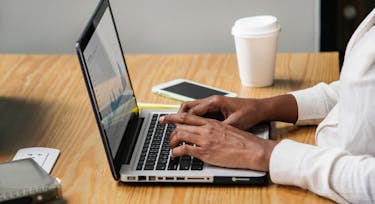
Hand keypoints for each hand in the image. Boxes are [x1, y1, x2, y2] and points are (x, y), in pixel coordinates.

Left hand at [159, 113, 276, 170]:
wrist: (253, 149)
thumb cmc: (244, 141)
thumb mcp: (228, 129)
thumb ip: (216, 128)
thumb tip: (208, 131)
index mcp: (212, 122)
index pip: (188, 116)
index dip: (174, 116)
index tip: (166, 118)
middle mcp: (207, 128)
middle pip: (181, 124)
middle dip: (170, 127)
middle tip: (165, 131)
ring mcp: (205, 139)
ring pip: (181, 135)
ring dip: (172, 140)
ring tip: (171, 145)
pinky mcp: (206, 152)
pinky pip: (185, 149)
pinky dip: (176, 151)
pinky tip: (175, 154)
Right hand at [179, 95, 264, 129]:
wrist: (259, 108)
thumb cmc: (249, 113)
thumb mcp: (234, 123)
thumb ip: (220, 129)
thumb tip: (207, 137)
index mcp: (214, 102)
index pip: (191, 110)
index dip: (181, 119)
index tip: (173, 128)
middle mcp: (211, 101)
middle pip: (187, 106)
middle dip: (177, 116)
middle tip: (167, 123)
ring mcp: (212, 104)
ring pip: (191, 109)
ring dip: (183, 117)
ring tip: (175, 127)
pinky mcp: (214, 108)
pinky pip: (198, 113)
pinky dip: (191, 119)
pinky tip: (188, 128)